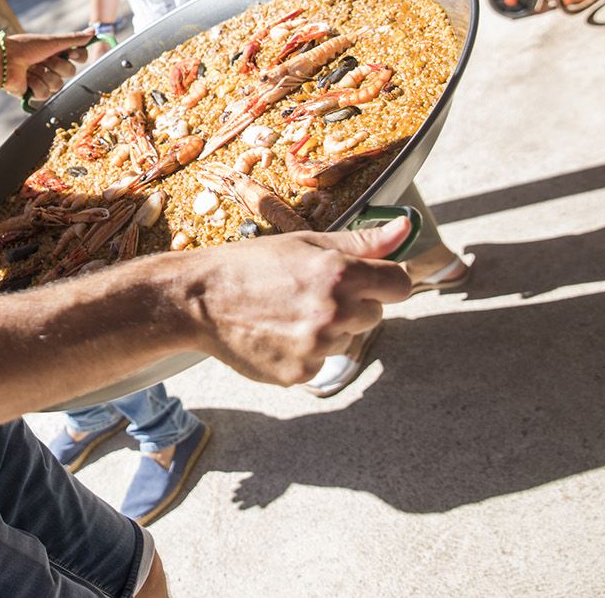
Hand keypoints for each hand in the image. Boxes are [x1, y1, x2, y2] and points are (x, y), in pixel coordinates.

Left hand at [0, 32, 92, 101]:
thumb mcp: (52, 41)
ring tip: (31, 70)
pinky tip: (26, 80)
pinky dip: (35, 86)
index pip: (78, 56)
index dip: (78, 56)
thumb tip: (93, 32)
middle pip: (71, 71)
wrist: (4, 61)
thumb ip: (73, 39)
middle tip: (44, 60)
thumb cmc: (25, 47)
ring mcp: (42, 79)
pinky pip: (45, 94)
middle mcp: (50, 65)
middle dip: (58, 65)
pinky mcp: (34, 92)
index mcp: (55, 51)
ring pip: (58, 84)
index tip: (74, 54)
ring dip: (45, 76)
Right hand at [185, 218, 413, 385]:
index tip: (368, 278)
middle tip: (311, 291)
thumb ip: (362, 242)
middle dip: (354, 303)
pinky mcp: (301, 373)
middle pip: (375, 314)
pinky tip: (278, 333)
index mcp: (340, 274)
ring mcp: (318, 347)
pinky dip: (305, 352)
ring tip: (287, 311)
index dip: (385, 280)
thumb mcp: (305, 242)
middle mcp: (334, 312)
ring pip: (347, 339)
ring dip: (329, 329)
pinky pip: (321, 363)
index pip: (399, 285)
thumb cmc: (250, 264)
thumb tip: (405, 231)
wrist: (198, 299)